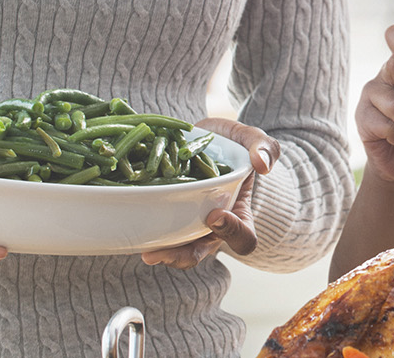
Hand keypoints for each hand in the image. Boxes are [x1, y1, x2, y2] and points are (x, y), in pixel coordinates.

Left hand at [142, 117, 277, 267]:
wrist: (203, 139)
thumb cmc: (231, 142)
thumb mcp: (251, 138)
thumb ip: (265, 146)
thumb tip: (264, 164)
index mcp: (238, 213)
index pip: (244, 237)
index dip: (232, 232)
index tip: (215, 215)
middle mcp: (211, 226)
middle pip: (201, 252)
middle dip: (183, 256)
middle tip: (163, 251)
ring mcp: (186, 223)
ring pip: (176, 249)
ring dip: (162, 253)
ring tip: (146, 252)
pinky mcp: (163, 216)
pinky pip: (155, 231)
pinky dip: (143, 231)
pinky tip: (128, 223)